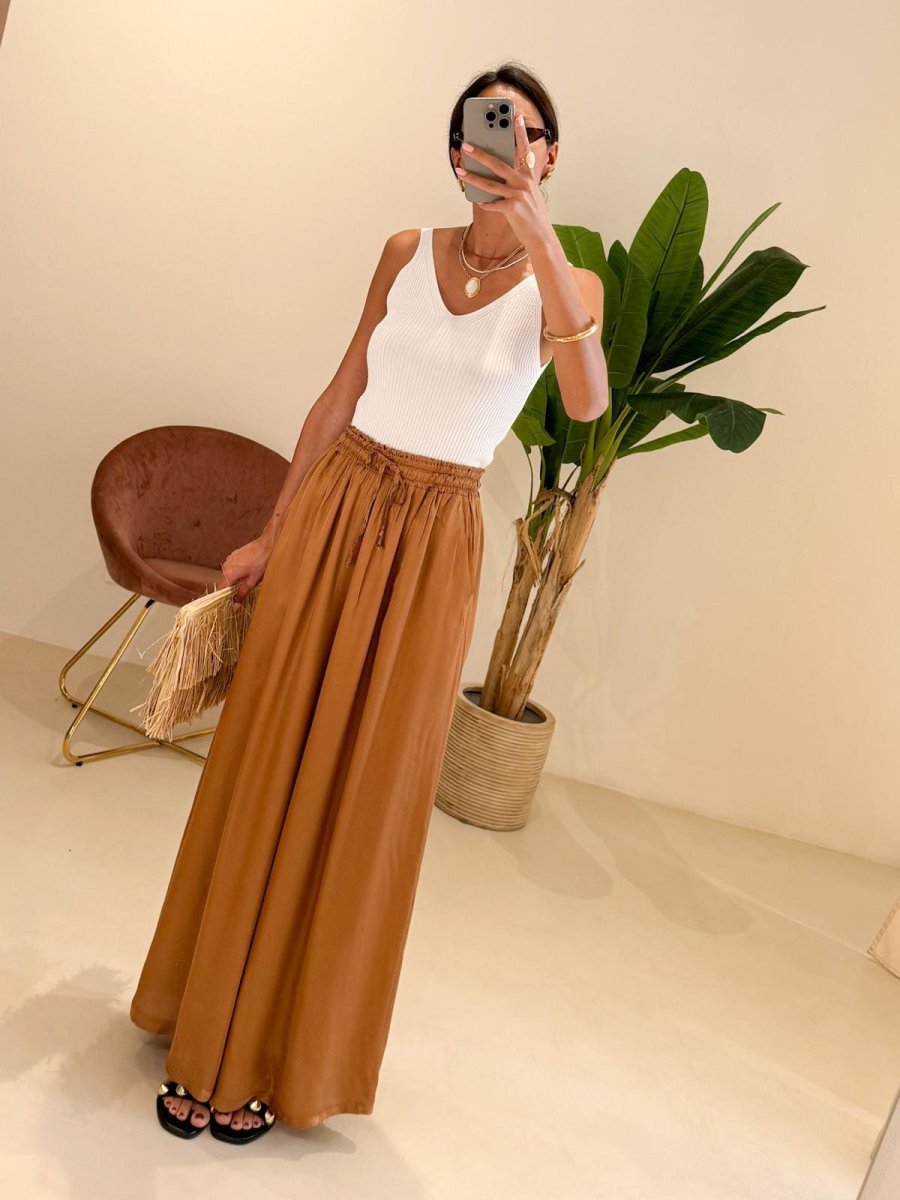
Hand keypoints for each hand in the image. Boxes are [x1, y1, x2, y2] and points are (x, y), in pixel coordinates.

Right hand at [220, 537, 271, 606]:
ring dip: (234, 580)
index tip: (229, 604)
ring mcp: (229, 559)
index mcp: (228, 573)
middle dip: (230, 590)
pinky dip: (237, 572)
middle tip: (240, 595)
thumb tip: (235, 604)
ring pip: (228, 574)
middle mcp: (226, 566)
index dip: (223, 598)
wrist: (267, 545)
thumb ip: (242, 593)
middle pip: (224, 582)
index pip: (219, 590)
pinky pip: (232, 567)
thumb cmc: (261, 563)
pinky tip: (247, 573)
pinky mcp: (234, 555)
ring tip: (246, 582)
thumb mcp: (252, 581)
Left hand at [456, 113, 554, 251]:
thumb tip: (492, 176)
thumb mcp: (528, 194)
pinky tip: (477, 200)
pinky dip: (484, 203)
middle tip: (466, 144)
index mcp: (529, 176)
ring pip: (489, 183)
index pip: (524, 150)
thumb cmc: (532, 215)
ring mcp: (518, 195)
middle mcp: (524, 182)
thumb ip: (515, 182)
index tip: (514, 116)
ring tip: (460, 169)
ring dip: (472, 176)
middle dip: (480, 153)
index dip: (520, 132)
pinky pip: (491, 204)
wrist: (541, 237)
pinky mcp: (512, 208)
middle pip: (498, 163)